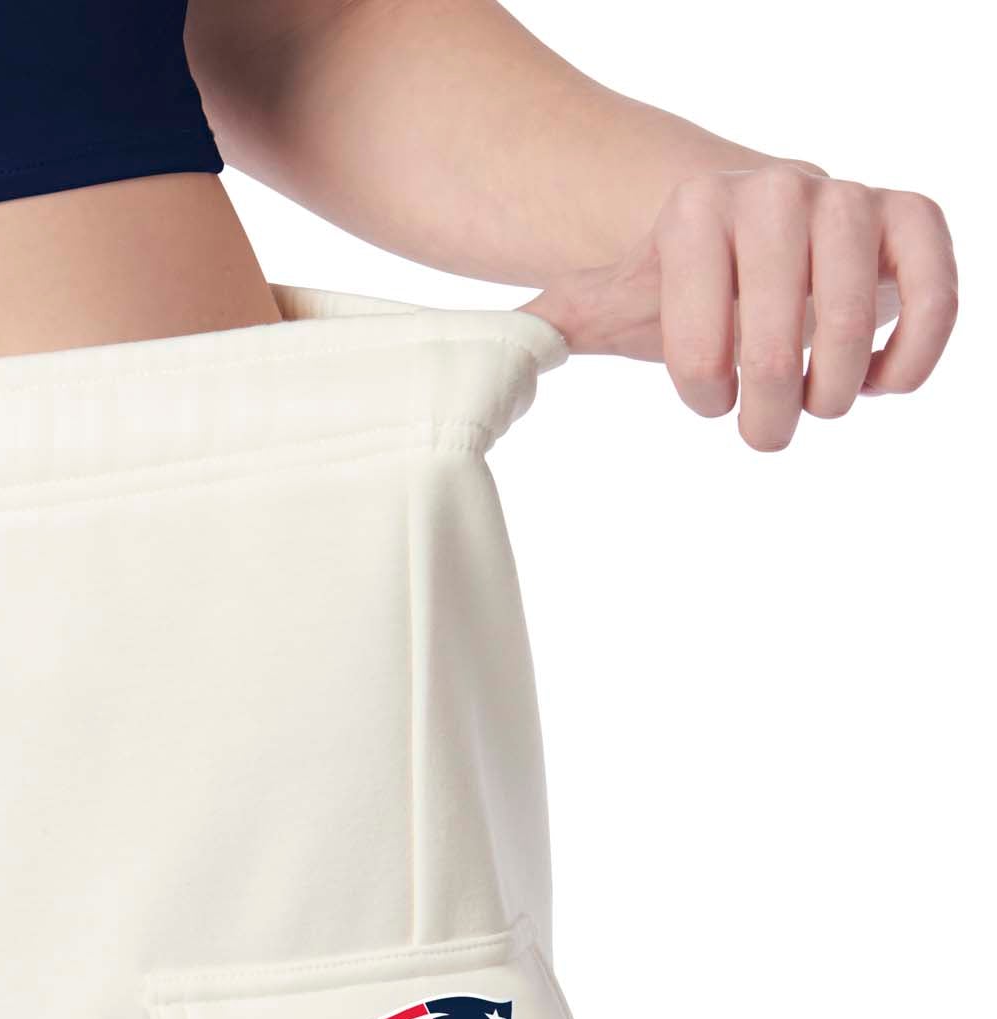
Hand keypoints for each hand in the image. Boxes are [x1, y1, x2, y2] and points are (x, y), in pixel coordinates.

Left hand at [522, 164, 957, 450]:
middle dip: (767, 403)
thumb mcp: (604, 301)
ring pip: (854, 312)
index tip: (705, 398)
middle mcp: (774, 191)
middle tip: (761, 432)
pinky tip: (879, 384)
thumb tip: (479, 359)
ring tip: (814, 406)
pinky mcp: (910, 218)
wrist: (747, 230)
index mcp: (691, 213)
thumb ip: (548, 326)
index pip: (699, 338)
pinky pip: (934, 288)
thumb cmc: (675, 287)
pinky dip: (913, 353)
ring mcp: (848, 199)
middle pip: (777, 327)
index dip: (703, 388)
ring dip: (833, 387)